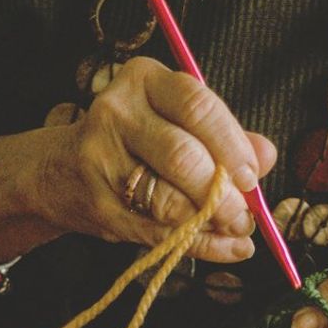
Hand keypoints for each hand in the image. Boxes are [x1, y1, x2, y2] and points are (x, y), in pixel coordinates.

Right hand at [0, 57, 277, 265]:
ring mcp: (101, 159)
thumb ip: (224, 135)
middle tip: (246, 213)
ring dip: (212, 222)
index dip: (231, 143)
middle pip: (182, 155)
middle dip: (223, 192)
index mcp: (144, 80)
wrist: (60, 171)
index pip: (197, 105)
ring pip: (168, 198)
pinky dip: (200, 245)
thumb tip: (267, 154)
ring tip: (238, 231)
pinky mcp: (98, 204)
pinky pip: (159, 231)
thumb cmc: (137, 142)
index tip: (252, 173)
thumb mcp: (178, 123)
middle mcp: (117, 112)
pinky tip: (225, 247)